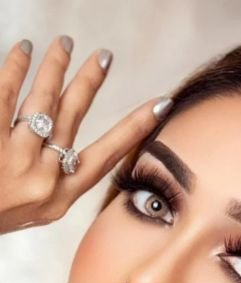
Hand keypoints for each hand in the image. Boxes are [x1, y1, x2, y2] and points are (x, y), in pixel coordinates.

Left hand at [0, 36, 172, 234]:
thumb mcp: (38, 212)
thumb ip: (56, 183)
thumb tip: (64, 151)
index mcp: (62, 196)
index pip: (108, 156)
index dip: (135, 128)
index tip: (158, 106)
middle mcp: (45, 177)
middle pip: (74, 119)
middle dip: (90, 83)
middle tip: (103, 58)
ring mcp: (16, 158)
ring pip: (43, 102)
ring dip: (56, 67)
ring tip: (65, 45)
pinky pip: (5, 96)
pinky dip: (15, 69)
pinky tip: (23, 52)